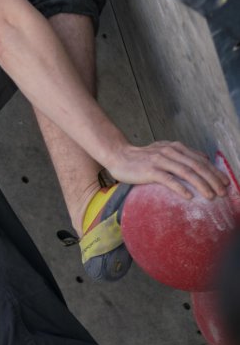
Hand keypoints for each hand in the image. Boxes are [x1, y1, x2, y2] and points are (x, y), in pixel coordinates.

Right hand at [106, 141, 228, 200]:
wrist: (119, 156)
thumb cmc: (142, 158)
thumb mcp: (165, 151)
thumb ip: (183, 155)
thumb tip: (204, 159)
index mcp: (175, 147)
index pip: (200, 160)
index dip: (214, 171)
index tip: (225, 183)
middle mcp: (169, 151)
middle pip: (196, 166)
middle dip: (212, 179)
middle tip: (222, 192)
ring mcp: (159, 160)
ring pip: (185, 172)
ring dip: (201, 185)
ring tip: (211, 196)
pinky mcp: (150, 170)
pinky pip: (168, 179)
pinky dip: (180, 188)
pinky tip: (189, 196)